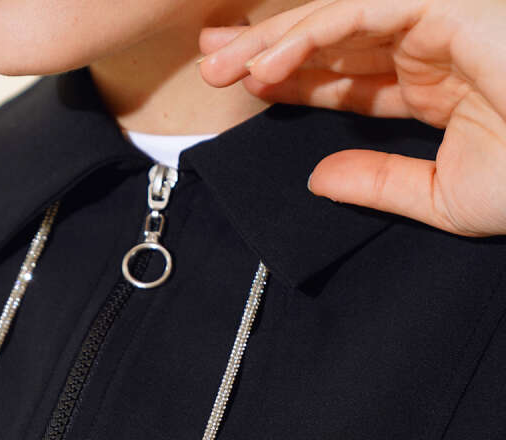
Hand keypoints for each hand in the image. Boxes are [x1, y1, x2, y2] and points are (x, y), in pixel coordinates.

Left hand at [198, 0, 505, 236]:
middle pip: (333, 36)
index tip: (242, 90)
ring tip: (222, 65)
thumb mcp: (437, 196)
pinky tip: (270, 62)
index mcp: (432, 85)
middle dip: (268, 47)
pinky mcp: (450, 6)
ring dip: (277, 38)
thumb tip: (323, 177)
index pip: (346, 73)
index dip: (292, 78)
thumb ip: (377, 182)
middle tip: (212, 64)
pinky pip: (364, 9)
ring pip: (340, 16)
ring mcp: (441, 20)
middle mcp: (433, 45)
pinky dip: (314, 31)